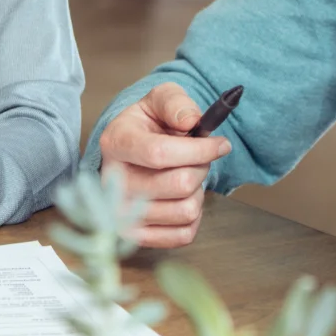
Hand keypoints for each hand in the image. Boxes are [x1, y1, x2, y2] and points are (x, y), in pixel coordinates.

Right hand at [96, 82, 228, 248]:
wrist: (131, 150)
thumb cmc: (148, 124)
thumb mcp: (159, 99)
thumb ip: (176, 102)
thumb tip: (191, 121)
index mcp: (116, 143)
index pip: (159, 153)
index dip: (199, 150)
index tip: (221, 144)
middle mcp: (113, 182)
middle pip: (179, 184)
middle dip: (202, 167)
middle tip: (199, 158)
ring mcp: (122, 213)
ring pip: (185, 211)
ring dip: (198, 192)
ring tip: (187, 176)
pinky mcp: (136, 236)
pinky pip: (183, 235)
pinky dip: (193, 216)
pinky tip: (184, 198)